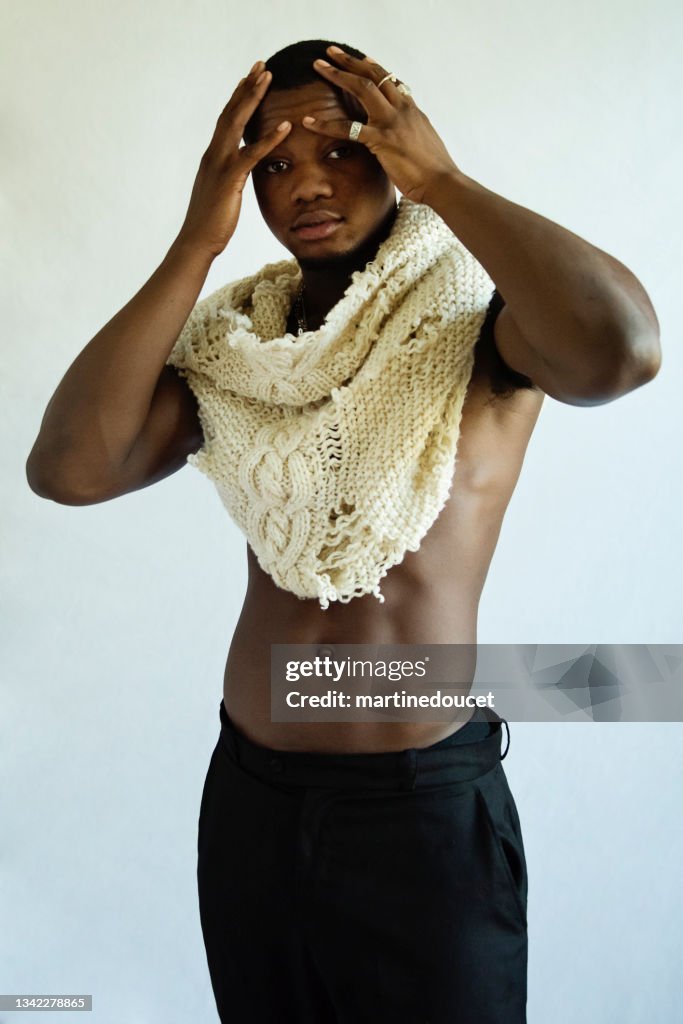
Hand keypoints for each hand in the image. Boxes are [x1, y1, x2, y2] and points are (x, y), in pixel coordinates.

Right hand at [177, 61, 292, 256]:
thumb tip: (237, 173)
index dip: (238, 97)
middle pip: (231, 112)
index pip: (226, 120)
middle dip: (247, 87)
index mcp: (213, 157)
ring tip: (269, 78)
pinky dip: (269, 139)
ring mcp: (220, 164)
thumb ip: (229, 177)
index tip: (250, 78)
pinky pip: (252, 154)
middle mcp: (214, 154)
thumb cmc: (210, 224)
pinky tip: (286, 127)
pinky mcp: (230, 179)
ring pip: (237, 123)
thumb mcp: (221, 194)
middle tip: (262, 65)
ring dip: (254, 98)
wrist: (197, 242)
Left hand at [304, 46, 459, 204]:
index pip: (391, 81)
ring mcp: (392, 122)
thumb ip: (412, 130)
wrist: (443, 182)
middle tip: (331, 52)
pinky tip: (308, 121)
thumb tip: (408, 131)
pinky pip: (348, 128)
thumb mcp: (425, 142)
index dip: (375, 68)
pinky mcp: (382, 140)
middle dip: (350, 61)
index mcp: (412, 110)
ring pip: (362, 88)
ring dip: (338, 75)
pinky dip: (325, 124)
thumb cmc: (434, 170)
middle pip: (374, 75)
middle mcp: (402, 109)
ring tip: (318, 67)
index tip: (362, 58)